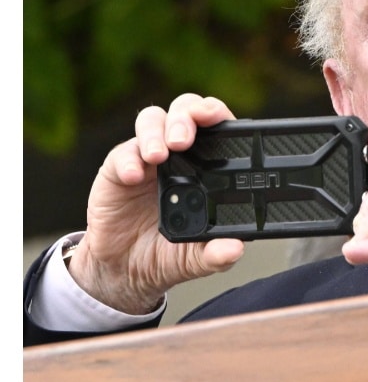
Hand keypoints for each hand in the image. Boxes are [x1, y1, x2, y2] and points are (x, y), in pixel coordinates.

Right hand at [70, 94, 246, 313]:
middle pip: (184, 111)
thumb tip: (234, 249)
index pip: (217, 126)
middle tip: (183, 141)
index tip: (216, 117)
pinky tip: (134, 176)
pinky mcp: (118, 169)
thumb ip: (216, 254)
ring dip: (156, 131)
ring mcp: (148, 158)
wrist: (126, 270)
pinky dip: (128, 160)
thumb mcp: (197, 259)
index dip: (217, 114)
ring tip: (159, 155)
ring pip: (153, 120)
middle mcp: (179, 154)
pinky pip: (122, 152)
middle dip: (186, 116)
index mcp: (207, 165)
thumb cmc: (168, 254)